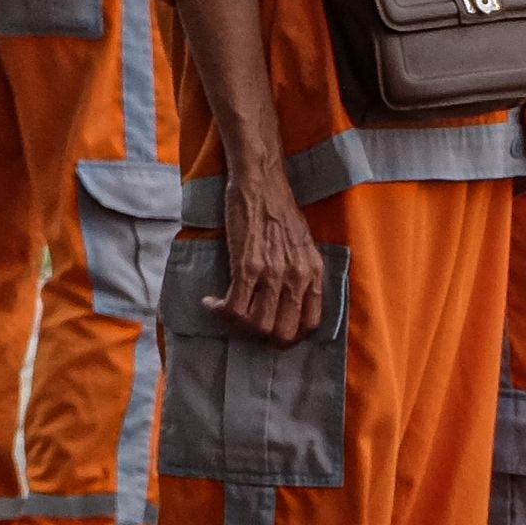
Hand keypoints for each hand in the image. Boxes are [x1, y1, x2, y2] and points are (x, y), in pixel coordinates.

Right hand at [214, 169, 323, 345]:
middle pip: (283, 333)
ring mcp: (272, 274)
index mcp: (313, 273)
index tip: (274, 334)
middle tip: (246, 328)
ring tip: (227, 313)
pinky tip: (211, 303)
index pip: (311, 323)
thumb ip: (301, 274)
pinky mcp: (247, 266)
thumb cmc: (280, 213)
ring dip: (237, 327)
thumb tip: (290, 302)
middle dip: (262, 338)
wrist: (262, 186)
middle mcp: (297, 277)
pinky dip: (219, 311)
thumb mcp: (304, 246)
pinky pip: (234, 307)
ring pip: (257, 326)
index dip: (291, 336)